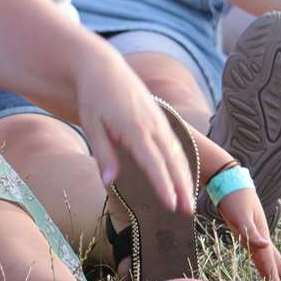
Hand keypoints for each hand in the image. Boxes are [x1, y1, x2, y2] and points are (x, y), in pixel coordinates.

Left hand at [76, 48, 197, 214]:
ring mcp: (159, 121)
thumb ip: (103, 154)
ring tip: (188, 201)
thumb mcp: (92, 126)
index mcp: (134, 128)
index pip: (153, 162)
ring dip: (185, 177)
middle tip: (188, 212)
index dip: (163, 185)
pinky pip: (175, 144)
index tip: (171, 205)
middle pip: (172, 161)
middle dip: (181, 186)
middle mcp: (152, 125)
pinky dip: (182, 163)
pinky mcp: (161, 119)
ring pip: (177, 153)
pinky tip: (183, 178)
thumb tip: (109, 181)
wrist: (103, 68)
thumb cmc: (94, 99)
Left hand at [217, 187, 280, 280]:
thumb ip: (251, 231)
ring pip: (269, 258)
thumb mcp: (242, 215)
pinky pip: (259, 253)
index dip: (274, 275)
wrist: (230, 182)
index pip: (269, 260)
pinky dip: (264, 263)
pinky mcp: (248, 233)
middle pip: (277, 261)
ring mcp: (255, 236)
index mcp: (261, 235)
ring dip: (277, 272)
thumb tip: (264, 245)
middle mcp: (261, 237)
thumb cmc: (235, 198)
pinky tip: (265, 269)